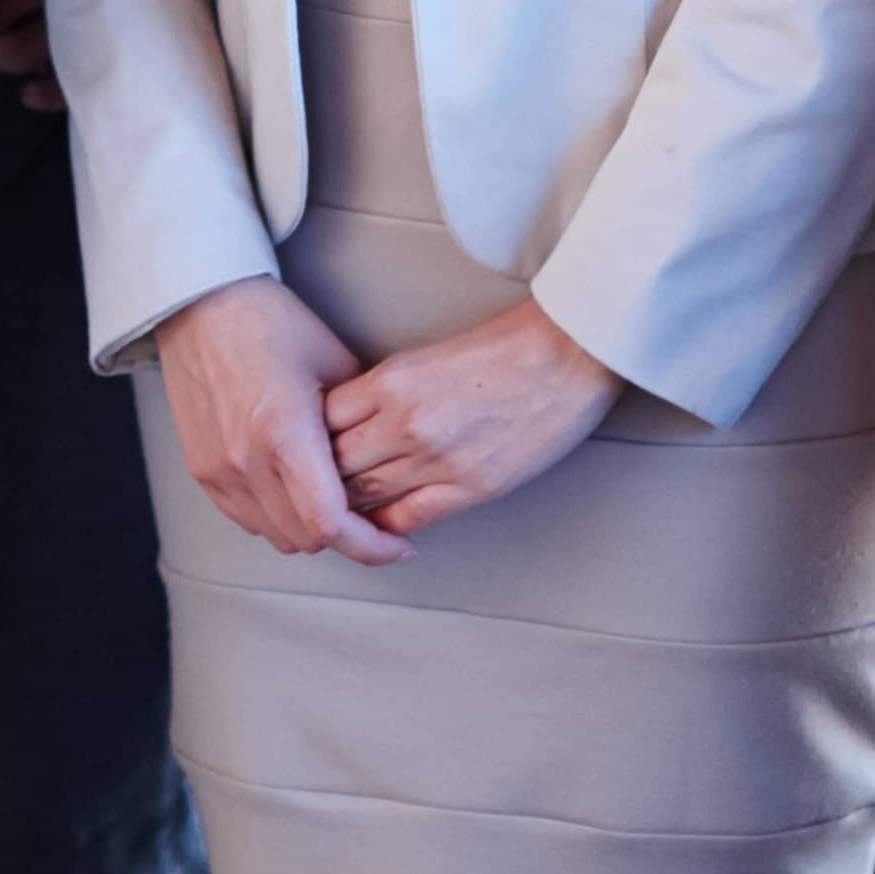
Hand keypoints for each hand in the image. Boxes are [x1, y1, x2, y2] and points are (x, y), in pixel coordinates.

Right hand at [157, 278, 403, 563]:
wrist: (203, 305)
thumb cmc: (272, 324)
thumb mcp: (337, 365)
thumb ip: (363, 425)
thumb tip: (389, 465)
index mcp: (285, 434)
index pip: (330, 524)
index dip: (371, 546)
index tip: (397, 545)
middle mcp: (246, 461)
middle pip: (307, 539)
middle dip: (347, 537)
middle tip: (371, 516)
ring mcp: (219, 469)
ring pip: (277, 536)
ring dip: (310, 529)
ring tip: (331, 500)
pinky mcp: (202, 470)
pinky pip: (248, 520)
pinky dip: (276, 517)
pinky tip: (293, 490)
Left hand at [321, 299, 625, 533]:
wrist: (565, 356)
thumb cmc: (504, 348)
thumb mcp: (427, 357)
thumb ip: (387, 390)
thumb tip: (353, 421)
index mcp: (391, 381)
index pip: (321, 420)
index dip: (309, 437)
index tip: (309, 447)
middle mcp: (405, 422)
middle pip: (334, 462)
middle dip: (321, 475)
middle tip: (316, 484)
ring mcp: (436, 458)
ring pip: (366, 494)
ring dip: (352, 503)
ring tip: (344, 506)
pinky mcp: (470, 487)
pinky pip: (409, 517)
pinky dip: (389, 525)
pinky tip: (385, 525)